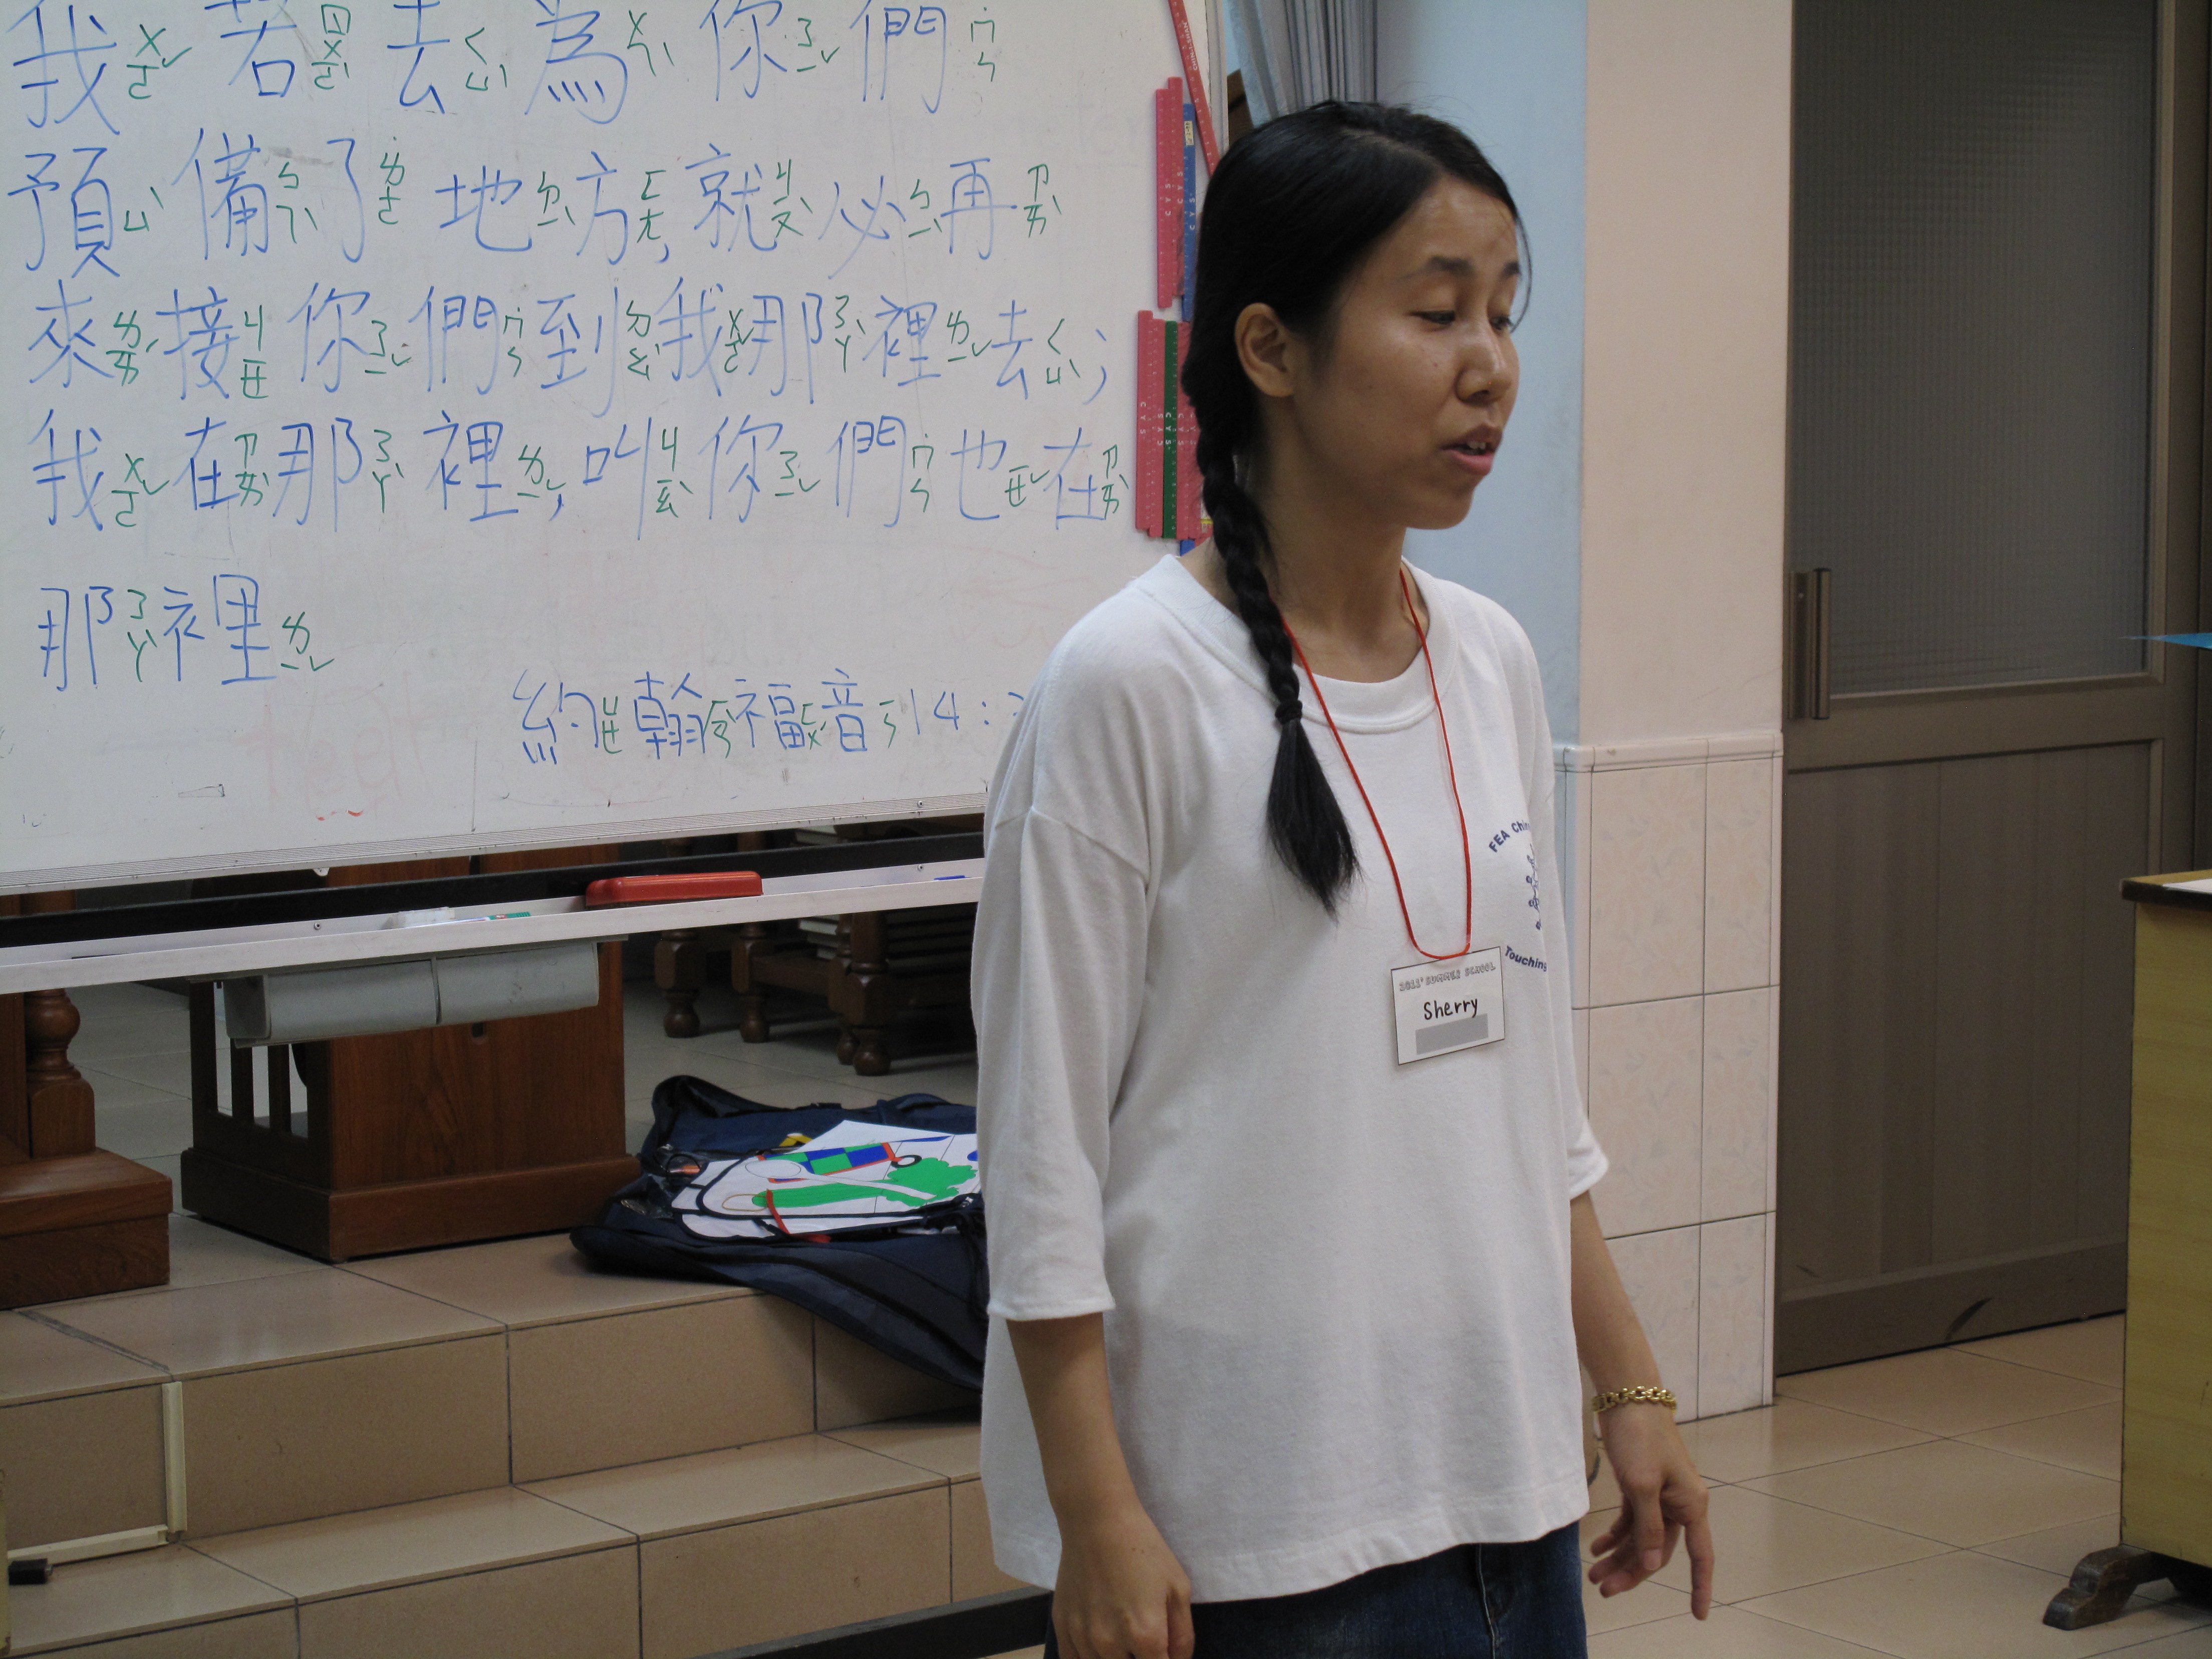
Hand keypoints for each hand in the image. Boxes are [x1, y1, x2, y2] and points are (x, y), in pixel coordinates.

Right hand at [1052, 1498, 1196, 1658]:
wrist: (1097, 1521)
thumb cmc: (1144, 1550)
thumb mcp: (1178, 1588)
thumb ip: (1182, 1636)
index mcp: (1146, 1637)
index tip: (1163, 1650)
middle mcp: (1111, 1645)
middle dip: (1140, 1658)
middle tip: (1143, 1641)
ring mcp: (1082, 1637)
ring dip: (1115, 1658)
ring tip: (1122, 1635)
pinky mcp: (1061, 1626)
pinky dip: (1087, 1658)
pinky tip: (1097, 1646)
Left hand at [1588, 1404, 1714, 1617]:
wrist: (1627, 1396)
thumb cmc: (1639, 1438)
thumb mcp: (1642, 1485)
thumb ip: (1648, 1527)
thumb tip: (1651, 1563)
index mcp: (1691, 1505)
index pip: (1700, 1555)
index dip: (1699, 1586)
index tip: (1699, 1615)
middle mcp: (1680, 1503)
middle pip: (1658, 1550)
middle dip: (1632, 1572)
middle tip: (1603, 1589)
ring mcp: (1660, 1495)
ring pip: (1641, 1537)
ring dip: (1619, 1556)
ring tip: (1593, 1574)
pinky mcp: (1640, 1485)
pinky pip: (1631, 1520)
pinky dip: (1615, 1534)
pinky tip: (1597, 1547)